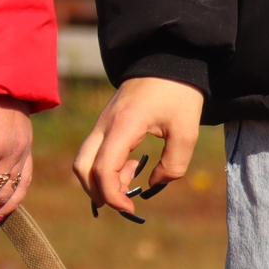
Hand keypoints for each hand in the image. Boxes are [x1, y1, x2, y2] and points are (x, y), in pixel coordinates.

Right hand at [72, 76, 204, 217]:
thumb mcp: (186, 132)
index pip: (102, 169)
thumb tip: (153, 184)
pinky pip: (95, 151)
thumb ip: (173, 165)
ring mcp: (102, 123)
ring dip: (102, 180)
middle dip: (97, 192)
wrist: (168, 60)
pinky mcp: (106, 123)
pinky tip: (132, 166)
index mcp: (122, 126)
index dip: (112, 195)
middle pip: (82, 167)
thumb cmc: (179, 94)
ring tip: (134, 178)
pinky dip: (106, 167)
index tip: (131, 208)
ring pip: (84, 160)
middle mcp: (104, 125)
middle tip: (125, 203)